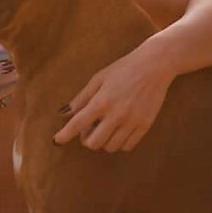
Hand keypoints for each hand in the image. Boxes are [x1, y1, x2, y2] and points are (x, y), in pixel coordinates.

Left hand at [53, 43, 174, 151]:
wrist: (155, 65)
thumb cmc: (123, 69)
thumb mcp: (99, 78)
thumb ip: (81, 97)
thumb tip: (64, 113)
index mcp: (102, 100)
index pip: (77, 124)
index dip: (65, 135)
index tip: (57, 141)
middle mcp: (116, 114)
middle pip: (93, 143)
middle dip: (87, 139)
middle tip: (90, 128)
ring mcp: (132, 121)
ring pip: (110, 147)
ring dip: (104, 141)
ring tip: (106, 127)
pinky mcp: (145, 125)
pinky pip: (127, 146)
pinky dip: (119, 143)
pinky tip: (119, 131)